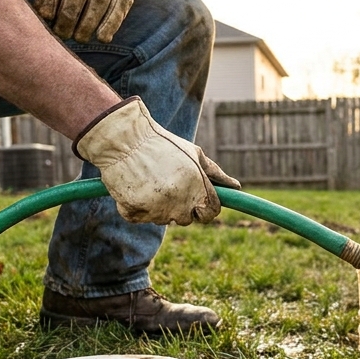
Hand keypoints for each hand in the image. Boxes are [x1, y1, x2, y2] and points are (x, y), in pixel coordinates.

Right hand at [75, 98, 238, 224]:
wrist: (123, 139)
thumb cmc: (162, 144)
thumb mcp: (194, 153)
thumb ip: (216, 173)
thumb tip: (235, 187)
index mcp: (197, 188)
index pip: (210, 213)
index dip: (205, 207)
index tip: (197, 199)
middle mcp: (179, 203)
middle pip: (187, 219)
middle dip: (181, 206)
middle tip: (168, 182)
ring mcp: (155, 210)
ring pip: (163, 219)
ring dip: (159, 206)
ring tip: (150, 180)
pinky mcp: (134, 213)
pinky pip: (141, 218)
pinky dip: (138, 206)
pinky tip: (136, 186)